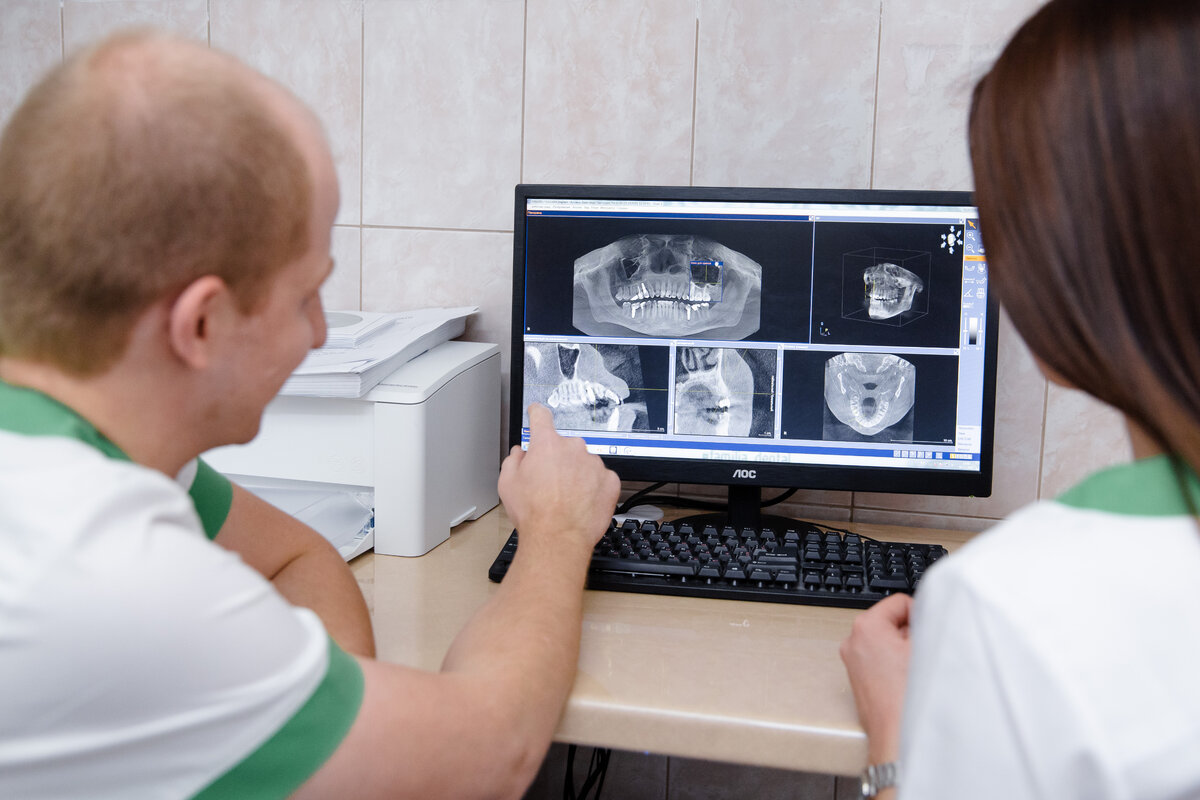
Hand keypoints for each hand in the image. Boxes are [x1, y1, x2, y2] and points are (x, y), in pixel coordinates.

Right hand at [498, 404, 619, 562]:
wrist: (558, 538)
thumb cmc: (534, 513)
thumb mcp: (507, 483)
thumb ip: (514, 460)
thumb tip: (520, 455)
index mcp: (547, 444)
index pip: (541, 417)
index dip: (537, 413)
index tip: (537, 412)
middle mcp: (574, 448)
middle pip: (564, 446)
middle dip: (557, 460)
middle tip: (549, 483)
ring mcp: (594, 464)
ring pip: (584, 463)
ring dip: (576, 475)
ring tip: (565, 499)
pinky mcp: (610, 481)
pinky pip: (600, 478)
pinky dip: (592, 488)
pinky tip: (580, 503)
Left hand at [840, 592, 912, 763]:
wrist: (898, 736)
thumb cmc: (908, 697)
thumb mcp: (926, 645)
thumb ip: (927, 620)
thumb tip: (930, 611)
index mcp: (866, 626)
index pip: (899, 601)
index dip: (919, 613)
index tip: (928, 628)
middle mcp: (853, 641)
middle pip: (891, 621)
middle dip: (910, 633)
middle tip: (924, 651)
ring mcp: (853, 661)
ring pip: (887, 642)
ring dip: (904, 650)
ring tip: (915, 669)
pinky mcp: (859, 679)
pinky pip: (880, 660)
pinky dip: (895, 665)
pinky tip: (908, 680)